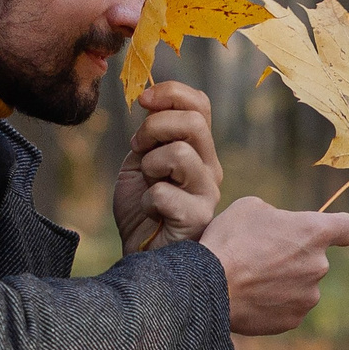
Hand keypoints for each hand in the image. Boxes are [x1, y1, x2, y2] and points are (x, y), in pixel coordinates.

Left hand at [114, 82, 221, 249]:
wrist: (140, 255)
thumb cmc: (142, 210)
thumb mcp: (141, 161)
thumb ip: (151, 134)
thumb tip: (150, 99)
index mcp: (198, 150)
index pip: (200, 105)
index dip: (171, 93)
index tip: (143, 100)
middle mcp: (210, 168)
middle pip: (194, 122)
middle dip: (155, 127)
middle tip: (139, 147)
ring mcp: (207, 194)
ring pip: (181, 153)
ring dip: (151, 165)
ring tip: (148, 183)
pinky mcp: (198, 220)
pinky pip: (164, 193)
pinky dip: (148, 201)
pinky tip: (152, 214)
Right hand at [200, 197, 348, 335]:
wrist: (208, 286)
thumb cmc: (228, 241)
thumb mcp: (250, 208)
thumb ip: (277, 215)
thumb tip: (280, 227)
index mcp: (314, 232)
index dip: (342, 229)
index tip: (336, 234)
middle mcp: (319, 266)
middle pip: (315, 258)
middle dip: (294, 256)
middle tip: (260, 255)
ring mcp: (308, 296)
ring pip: (301, 285)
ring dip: (283, 281)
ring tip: (251, 279)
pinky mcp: (293, 320)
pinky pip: (288, 307)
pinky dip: (273, 303)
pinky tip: (250, 297)